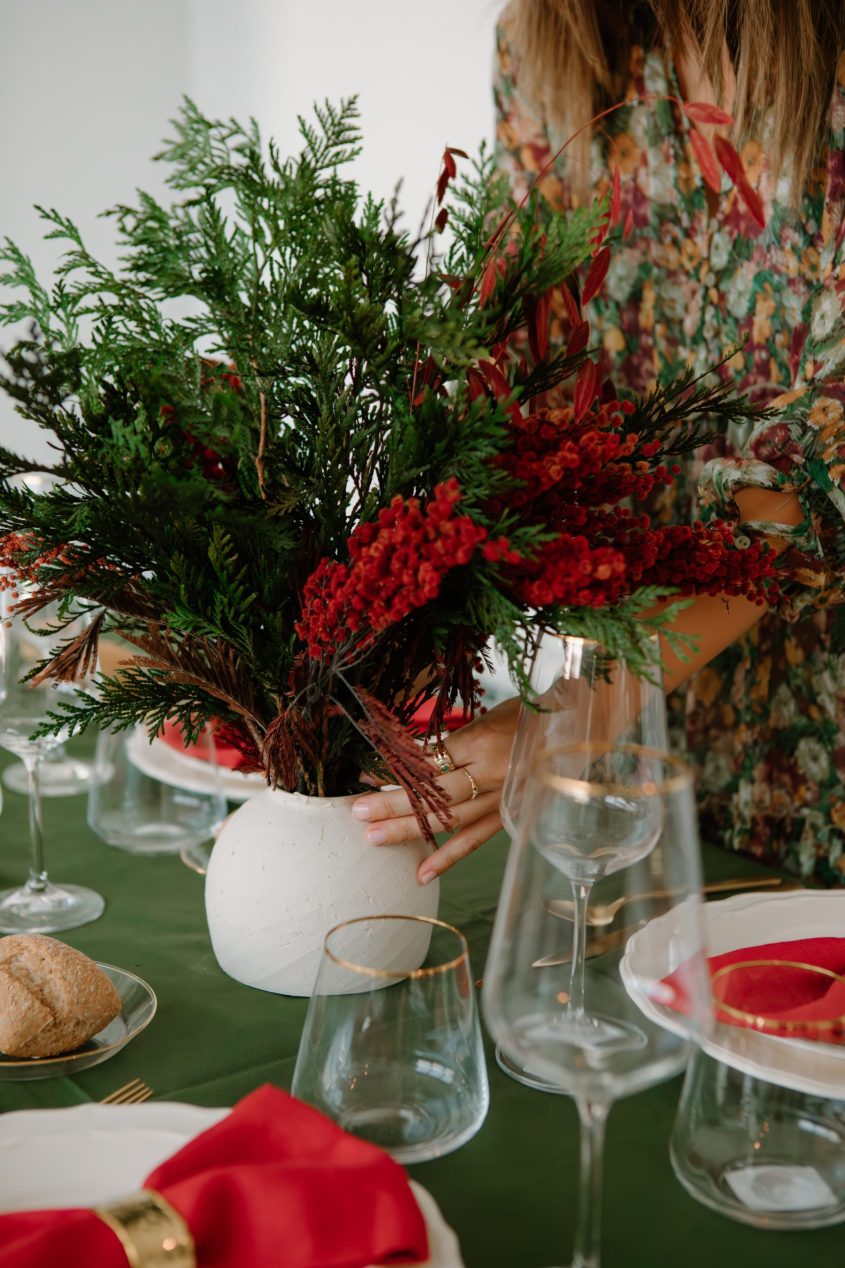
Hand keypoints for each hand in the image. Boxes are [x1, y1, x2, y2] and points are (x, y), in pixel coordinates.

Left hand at [351, 696, 520, 882]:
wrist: (573, 730)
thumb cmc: (525, 716)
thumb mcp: (487, 716)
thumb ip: (452, 742)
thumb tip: (410, 762)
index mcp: (483, 742)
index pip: (430, 762)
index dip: (396, 772)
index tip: (366, 777)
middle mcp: (492, 774)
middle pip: (434, 795)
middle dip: (393, 805)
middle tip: (358, 813)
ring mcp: (501, 798)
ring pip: (449, 821)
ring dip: (409, 832)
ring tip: (375, 838)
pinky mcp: (508, 815)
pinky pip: (475, 839)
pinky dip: (448, 858)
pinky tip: (422, 874)